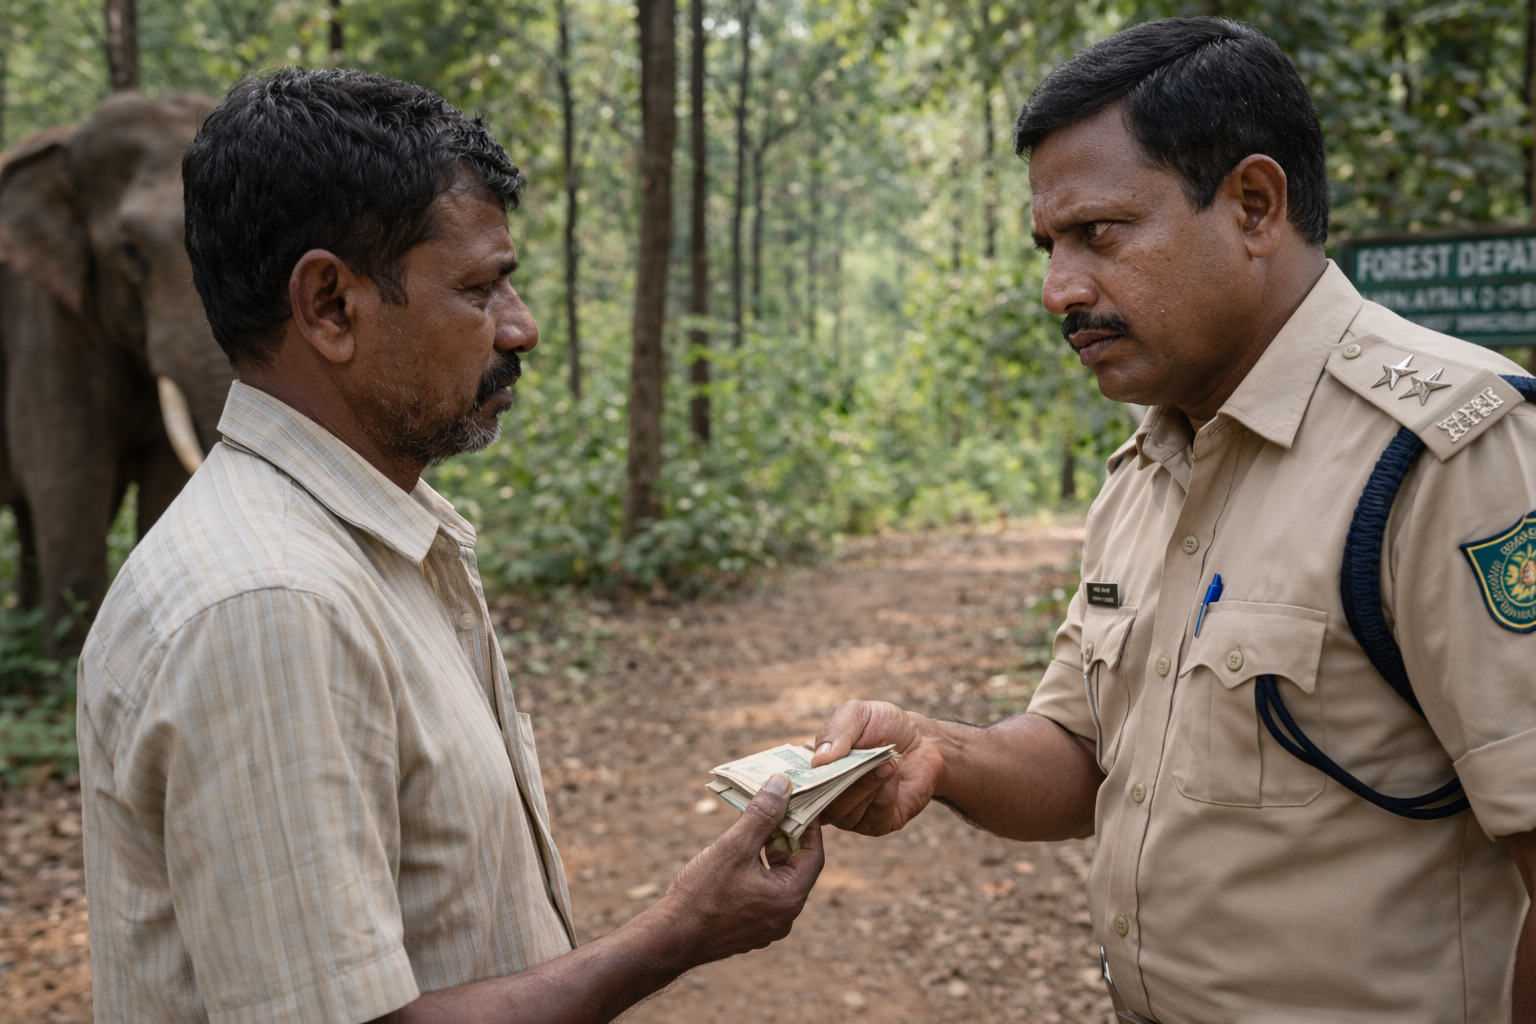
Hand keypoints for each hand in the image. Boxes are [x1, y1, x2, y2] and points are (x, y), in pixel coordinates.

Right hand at [663, 774, 823, 963]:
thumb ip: (762, 815)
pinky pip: (760, 893)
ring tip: (750, 826)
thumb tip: (783, 784)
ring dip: (766, 852)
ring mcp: (765, 926)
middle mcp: (784, 917)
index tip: (799, 802)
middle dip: (783, 836)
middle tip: (772, 807)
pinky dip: (754, 871)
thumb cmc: (702, 894)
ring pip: (775, 879)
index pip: (813, 855)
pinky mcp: (747, 929)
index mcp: (789, 899)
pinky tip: (735, 854)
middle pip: (794, 867)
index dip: (808, 826)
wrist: (670, 938)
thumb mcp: (734, 847)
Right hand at [809, 700, 944, 835]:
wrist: (923, 740)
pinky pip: (874, 817)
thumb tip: (819, 760)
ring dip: (867, 784)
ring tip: (886, 761)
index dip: (798, 784)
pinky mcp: (878, 824)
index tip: (814, 768)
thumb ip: (836, 731)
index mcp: (815, 772)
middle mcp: (828, 798)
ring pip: (846, 812)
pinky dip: (884, 794)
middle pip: (819, 803)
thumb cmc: (883, 726)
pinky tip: (892, 774)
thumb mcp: (857, 714)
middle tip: (864, 759)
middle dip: (841, 781)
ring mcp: (852, 814)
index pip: (795, 788)